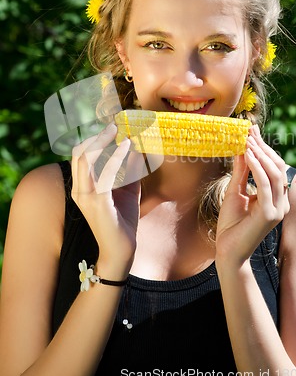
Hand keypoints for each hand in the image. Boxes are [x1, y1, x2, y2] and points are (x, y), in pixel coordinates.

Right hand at [71, 123, 142, 278]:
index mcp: (82, 185)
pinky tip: (128, 147)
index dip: (94, 138)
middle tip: (114, 125)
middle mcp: (79, 189)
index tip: (112, 126)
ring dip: (102, 141)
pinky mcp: (97, 202)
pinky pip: (104, 173)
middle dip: (96, 136)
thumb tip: (136, 147)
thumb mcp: (128, 189)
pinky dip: (115, 157)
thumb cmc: (123, 219)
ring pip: (85, 158)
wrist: (121, 250)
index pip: (80, 155)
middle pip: (79, 152)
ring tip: (118, 130)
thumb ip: (130, 169)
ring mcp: (85, 196)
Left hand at [216, 125, 289, 266]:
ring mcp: (278, 209)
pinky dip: (255, 167)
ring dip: (259, 154)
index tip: (251, 131)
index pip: (274, 167)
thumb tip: (241, 149)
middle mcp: (281, 202)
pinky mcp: (270, 214)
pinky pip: (264, 184)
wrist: (227, 251)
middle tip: (248, 131)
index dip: (264, 148)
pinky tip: (246, 155)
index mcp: (276, 198)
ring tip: (246, 140)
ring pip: (273, 173)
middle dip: (262, 147)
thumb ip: (240, 172)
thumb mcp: (235, 192)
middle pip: (277, 167)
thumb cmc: (230, 224)